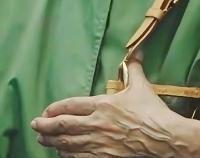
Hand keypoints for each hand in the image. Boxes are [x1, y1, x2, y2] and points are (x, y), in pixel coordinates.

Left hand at [31, 58, 199, 157]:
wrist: (165, 138)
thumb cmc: (153, 112)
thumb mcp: (141, 87)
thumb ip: (134, 69)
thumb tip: (137, 52)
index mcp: (102, 104)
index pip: (70, 106)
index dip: (54, 109)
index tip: (45, 111)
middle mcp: (96, 124)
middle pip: (62, 126)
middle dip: (44, 126)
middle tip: (35, 126)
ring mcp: (98, 143)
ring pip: (66, 143)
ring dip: (51, 142)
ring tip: (43, 140)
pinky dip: (67, 155)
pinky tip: (62, 154)